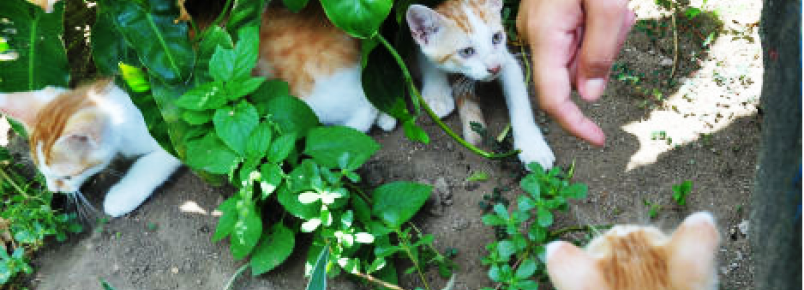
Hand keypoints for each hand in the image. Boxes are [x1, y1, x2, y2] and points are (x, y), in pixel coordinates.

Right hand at [517, 0, 634, 145]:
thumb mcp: (608, 4)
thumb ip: (600, 51)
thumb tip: (589, 96)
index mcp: (545, 34)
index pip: (553, 97)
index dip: (575, 124)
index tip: (598, 139)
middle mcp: (534, 33)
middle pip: (572, 72)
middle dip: (603, 58)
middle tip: (620, 20)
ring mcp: (536, 24)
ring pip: (575, 54)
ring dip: (602, 39)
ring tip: (612, 6)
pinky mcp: (543, 16)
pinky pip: (571, 36)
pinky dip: (593, 27)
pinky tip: (601, 5)